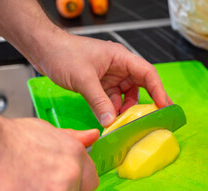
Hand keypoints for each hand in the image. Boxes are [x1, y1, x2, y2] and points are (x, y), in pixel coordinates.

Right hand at [0, 117, 98, 190]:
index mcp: (76, 157)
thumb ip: (73, 138)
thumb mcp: (49, 130)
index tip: (66, 186)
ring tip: (19, 188)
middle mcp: (69, 177)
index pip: (91, 183)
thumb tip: (92, 136)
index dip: (76, 186)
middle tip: (34, 185)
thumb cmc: (11, 138)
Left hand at [32, 32, 171, 126]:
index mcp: (120, 58)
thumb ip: (98, 101)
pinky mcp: (100, 84)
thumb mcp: (83, 78)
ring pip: (125, 95)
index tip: (164, 106)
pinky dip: (112, 109)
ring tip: (124, 123)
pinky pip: (112, 99)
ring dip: (125, 109)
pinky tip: (109, 119)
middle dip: (144, 103)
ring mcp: (109, 76)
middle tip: (152, 120)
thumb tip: (110, 122)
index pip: (147, 73)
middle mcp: (119, 67)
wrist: (44, 49)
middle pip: (140, 86)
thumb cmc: (64, 53)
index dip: (158, 90)